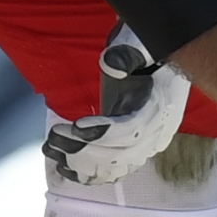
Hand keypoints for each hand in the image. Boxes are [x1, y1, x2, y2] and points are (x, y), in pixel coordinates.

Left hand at [43, 24, 193, 185]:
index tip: (77, 127)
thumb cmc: (148, 51)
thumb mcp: (140, 43)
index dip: (104, 132)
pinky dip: (89, 172)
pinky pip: (113, 170)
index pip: (133, 130)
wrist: (164, 60)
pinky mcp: (134, 149)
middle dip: (84, 150)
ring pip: (115, 167)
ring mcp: (146, 144)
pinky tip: (64, 167)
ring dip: (81, 163)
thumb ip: (127, 54)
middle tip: (54, 137)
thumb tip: (113, 65)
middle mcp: (157, 133)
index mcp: (160, 107)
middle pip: (121, 155)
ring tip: (53, 149)